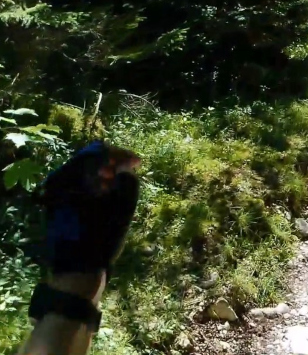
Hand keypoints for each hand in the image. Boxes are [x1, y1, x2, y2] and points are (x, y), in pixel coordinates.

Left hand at [40, 141, 140, 276]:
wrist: (76, 271)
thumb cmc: (102, 239)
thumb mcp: (124, 207)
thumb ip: (127, 180)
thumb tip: (124, 168)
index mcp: (72, 178)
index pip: (100, 152)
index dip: (122, 155)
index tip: (138, 163)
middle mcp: (58, 181)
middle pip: (88, 158)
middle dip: (112, 162)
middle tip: (130, 170)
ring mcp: (53, 193)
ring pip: (82, 171)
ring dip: (102, 172)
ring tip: (118, 183)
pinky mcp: (54, 204)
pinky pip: (75, 183)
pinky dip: (92, 183)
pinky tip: (105, 194)